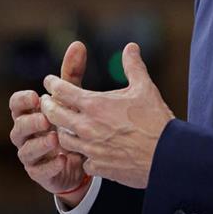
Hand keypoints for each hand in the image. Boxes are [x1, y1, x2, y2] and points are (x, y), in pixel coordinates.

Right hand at [9, 42, 90, 204]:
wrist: (76, 160)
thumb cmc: (67, 124)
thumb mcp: (69, 100)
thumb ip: (70, 76)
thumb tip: (78, 44)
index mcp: (29, 114)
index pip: (16, 104)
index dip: (22, 100)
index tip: (36, 97)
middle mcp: (25, 134)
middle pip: (18, 127)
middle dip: (30, 122)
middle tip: (46, 119)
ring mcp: (30, 154)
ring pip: (26, 150)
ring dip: (40, 143)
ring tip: (56, 138)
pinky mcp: (39, 173)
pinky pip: (39, 170)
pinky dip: (51, 165)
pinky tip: (64, 159)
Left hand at [40, 42, 173, 188]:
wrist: (167, 155)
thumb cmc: (156, 120)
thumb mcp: (144, 88)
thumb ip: (133, 66)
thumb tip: (130, 47)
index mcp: (95, 105)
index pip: (62, 91)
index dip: (53, 84)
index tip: (50, 81)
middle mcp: (87, 127)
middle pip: (54, 115)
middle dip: (47, 106)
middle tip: (46, 101)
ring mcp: (91, 148)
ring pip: (63, 139)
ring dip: (62, 131)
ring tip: (62, 126)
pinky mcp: (99, 166)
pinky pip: (83, 161)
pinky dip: (83, 156)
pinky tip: (86, 152)